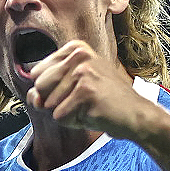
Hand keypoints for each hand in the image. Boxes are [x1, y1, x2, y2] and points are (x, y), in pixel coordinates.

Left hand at [26, 40, 149, 136]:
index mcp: (74, 48)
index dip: (51, 91)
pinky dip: (74, 122)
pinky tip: (93, 114)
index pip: (36, 74)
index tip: (76, 90)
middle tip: (82, 101)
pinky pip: (60, 116)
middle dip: (55, 102)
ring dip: (67, 113)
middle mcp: (78, 55)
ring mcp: (83, 72)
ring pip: (49, 104)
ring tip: (89, 107)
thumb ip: (44, 90)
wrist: (136, 115)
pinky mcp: (86, 91)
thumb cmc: (102, 102)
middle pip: (39, 87)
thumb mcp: (70, 89)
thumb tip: (33, 97)